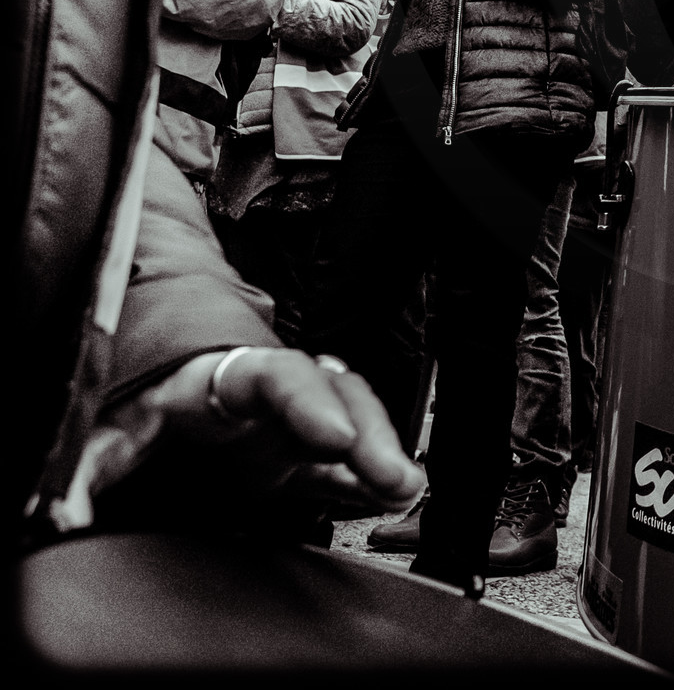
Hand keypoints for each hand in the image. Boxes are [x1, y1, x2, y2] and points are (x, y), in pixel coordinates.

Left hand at [66, 348, 423, 529]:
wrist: (137, 386)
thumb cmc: (128, 394)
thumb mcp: (100, 424)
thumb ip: (85, 465)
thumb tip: (57, 513)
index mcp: (222, 373)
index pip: (274, 374)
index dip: (307, 401)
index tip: (334, 434)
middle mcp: (266, 395)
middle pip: (330, 394)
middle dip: (367, 432)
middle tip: (392, 476)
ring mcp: (283, 428)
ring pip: (346, 425)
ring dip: (377, 455)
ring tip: (404, 487)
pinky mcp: (289, 462)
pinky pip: (338, 468)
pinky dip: (365, 481)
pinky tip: (390, 496)